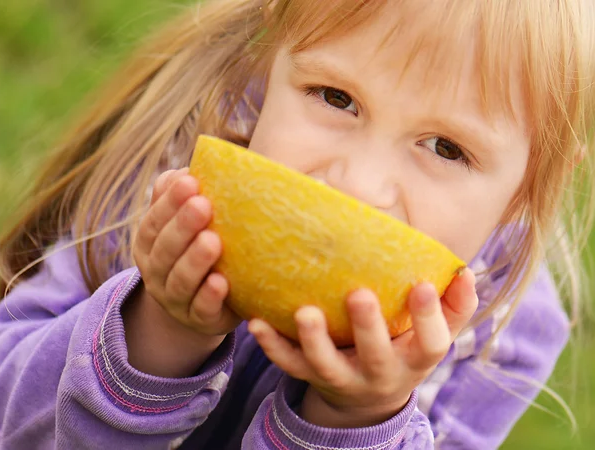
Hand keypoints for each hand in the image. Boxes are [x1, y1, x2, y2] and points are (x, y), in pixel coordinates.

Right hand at [133, 168, 240, 336]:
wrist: (202, 305)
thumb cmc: (197, 250)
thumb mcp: (186, 225)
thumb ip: (181, 198)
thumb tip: (183, 172)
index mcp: (150, 244)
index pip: (154, 221)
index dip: (169, 202)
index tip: (190, 181)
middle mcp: (156, 272)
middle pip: (165, 249)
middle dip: (182, 226)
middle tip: (203, 205)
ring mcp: (175, 300)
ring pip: (180, 280)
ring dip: (195, 260)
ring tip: (212, 241)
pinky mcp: (200, 320)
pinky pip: (201, 310)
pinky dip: (209, 297)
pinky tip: (221, 282)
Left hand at [248, 269, 477, 427]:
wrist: (368, 396)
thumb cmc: (403, 349)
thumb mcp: (430, 335)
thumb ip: (452, 307)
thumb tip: (466, 272)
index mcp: (413, 358)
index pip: (430, 344)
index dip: (431, 318)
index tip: (423, 286)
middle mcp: (380, 373)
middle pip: (376, 356)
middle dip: (368, 327)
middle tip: (358, 294)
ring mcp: (342, 377)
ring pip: (327, 365)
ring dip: (313, 340)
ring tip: (304, 312)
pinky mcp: (310, 376)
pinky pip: (289, 365)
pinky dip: (272, 346)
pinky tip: (256, 322)